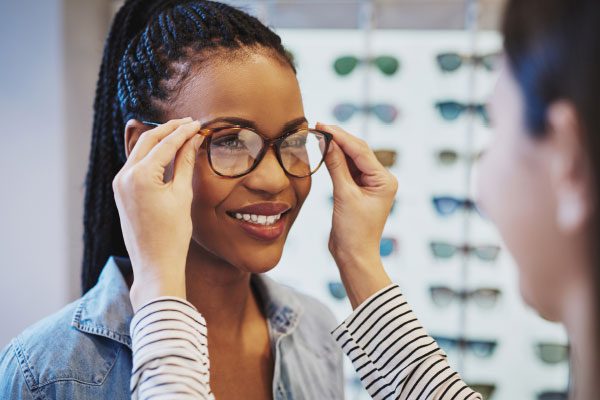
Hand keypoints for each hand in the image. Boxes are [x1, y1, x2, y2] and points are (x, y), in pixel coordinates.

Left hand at [112, 117, 203, 310]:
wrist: (155, 265)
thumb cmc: (172, 234)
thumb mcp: (182, 195)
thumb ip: (185, 163)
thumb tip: (193, 140)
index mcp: (139, 176)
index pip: (165, 144)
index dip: (184, 132)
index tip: (199, 124)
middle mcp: (124, 176)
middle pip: (148, 140)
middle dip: (169, 130)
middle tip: (190, 123)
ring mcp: (119, 184)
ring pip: (139, 150)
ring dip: (159, 140)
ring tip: (180, 134)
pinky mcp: (121, 192)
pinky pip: (136, 164)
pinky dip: (151, 155)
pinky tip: (166, 152)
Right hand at [318, 123, 396, 307]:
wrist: (354, 256)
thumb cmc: (353, 231)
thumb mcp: (344, 195)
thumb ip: (336, 166)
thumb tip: (327, 142)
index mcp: (384, 180)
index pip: (360, 151)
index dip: (340, 136)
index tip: (322, 125)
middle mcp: (381, 179)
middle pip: (358, 151)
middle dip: (338, 139)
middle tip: (318, 126)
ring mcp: (370, 185)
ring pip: (352, 159)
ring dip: (336, 148)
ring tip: (318, 134)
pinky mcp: (359, 191)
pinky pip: (347, 170)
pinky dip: (335, 161)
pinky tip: (324, 151)